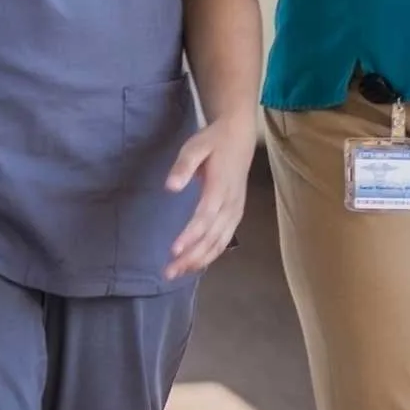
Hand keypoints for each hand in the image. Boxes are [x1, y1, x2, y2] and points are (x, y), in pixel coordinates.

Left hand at [163, 112, 257, 279]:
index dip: (191, 235)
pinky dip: (211, 254)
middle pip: (213, 236)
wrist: (240, 137)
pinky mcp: (236, 213)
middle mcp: (231, 202)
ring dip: (200, 260)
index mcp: (221, 186)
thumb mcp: (195, 145)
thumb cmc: (214, 141)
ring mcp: (236, 210)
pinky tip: (196, 263)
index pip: (205, 216)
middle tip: (169, 272)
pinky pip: (225, 239)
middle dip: (192, 256)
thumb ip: (184, 166)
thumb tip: (170, 187)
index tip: (173, 251)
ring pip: (220, 241)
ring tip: (178, 273)